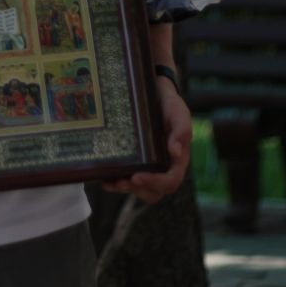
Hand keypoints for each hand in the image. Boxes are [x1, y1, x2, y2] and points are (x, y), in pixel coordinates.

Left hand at [105, 73, 190, 202]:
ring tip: (110, 182)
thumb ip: (181, 131)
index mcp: (177, 161)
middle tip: (121, 181)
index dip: (155, 183)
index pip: (170, 181)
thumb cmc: (170, 106)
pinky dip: (114, 183)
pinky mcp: (135, 162)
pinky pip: (126, 180)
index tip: (137, 176)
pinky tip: (104, 179)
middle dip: (137, 190)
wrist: (155, 95)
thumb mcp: (179, 114)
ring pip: (138, 189)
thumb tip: (176, 152)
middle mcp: (163, 168)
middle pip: (153, 192)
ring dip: (124, 189)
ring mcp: (148, 167)